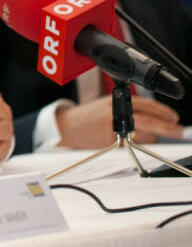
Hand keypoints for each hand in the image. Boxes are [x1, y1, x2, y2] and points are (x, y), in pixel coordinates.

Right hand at [56, 95, 182, 148]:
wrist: (68, 127)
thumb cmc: (88, 117)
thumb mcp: (108, 105)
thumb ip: (128, 109)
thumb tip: (155, 118)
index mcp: (116, 100)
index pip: (146, 104)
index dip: (163, 111)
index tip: (174, 117)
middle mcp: (116, 113)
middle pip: (150, 121)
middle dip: (168, 127)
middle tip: (178, 130)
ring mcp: (114, 128)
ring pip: (143, 136)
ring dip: (149, 138)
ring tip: (140, 135)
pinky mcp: (112, 142)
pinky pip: (133, 145)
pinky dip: (136, 144)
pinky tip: (128, 141)